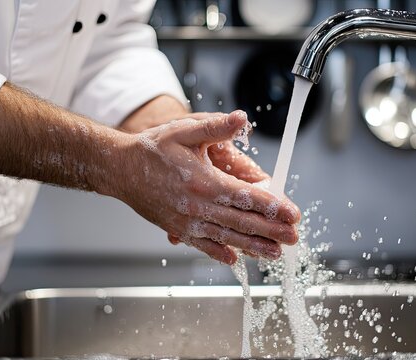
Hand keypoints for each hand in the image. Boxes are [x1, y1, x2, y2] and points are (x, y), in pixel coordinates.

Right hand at [119, 111, 300, 263]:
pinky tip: (234, 259)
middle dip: (272, 230)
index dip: (273, 206)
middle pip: (243, 221)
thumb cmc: (153, 148)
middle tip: (294, 237)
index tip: (293, 213)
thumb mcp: (184, 130)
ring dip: (254, 246)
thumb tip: (242, 119)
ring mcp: (187, 221)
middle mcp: (198, 206)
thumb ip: (215, 128)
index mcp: (205, 182)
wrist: (121, 169)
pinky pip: (203, 245)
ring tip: (275, 252)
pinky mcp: (178, 228)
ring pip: (227, 237)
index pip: (247, 197)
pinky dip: (219, 253)